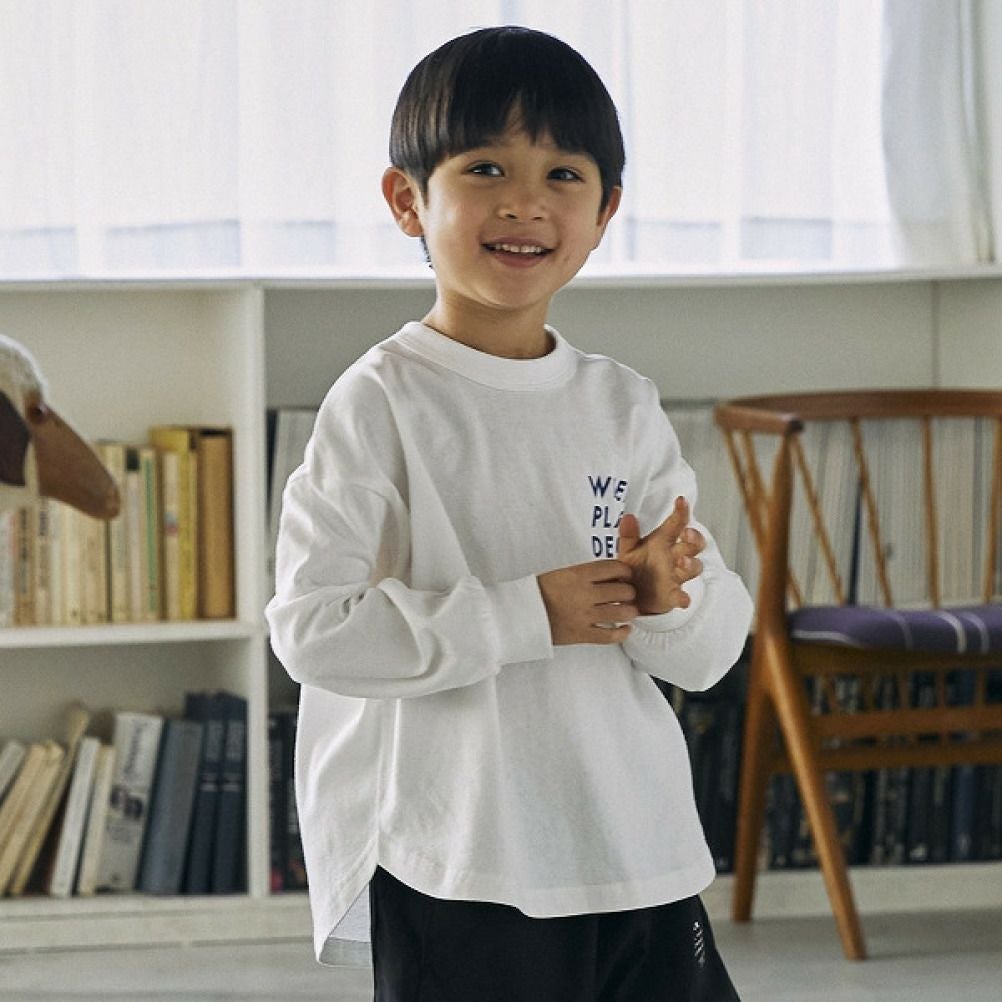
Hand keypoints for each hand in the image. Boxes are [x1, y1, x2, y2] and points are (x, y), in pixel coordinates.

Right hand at [537, 560, 637, 644]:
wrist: (520, 614)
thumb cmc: (539, 593)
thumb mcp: (561, 574)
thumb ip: (585, 574)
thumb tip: (609, 574)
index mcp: (578, 574)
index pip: (614, 568)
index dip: (625, 571)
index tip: (626, 575)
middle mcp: (584, 594)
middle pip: (623, 590)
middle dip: (629, 592)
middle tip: (627, 594)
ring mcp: (584, 615)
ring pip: (622, 612)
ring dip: (629, 611)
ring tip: (628, 610)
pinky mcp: (581, 634)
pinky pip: (610, 636)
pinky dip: (622, 633)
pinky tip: (625, 628)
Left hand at [617, 497, 704, 614]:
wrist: (629, 596)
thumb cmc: (634, 568)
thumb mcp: (627, 550)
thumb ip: (628, 535)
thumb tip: (627, 517)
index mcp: (663, 543)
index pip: (676, 524)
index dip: (681, 512)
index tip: (681, 501)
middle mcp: (674, 557)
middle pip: (694, 544)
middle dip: (695, 538)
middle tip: (687, 533)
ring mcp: (676, 576)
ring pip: (694, 567)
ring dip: (691, 563)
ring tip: (681, 562)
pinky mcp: (672, 596)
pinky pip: (682, 597)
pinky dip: (683, 598)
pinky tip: (682, 599)